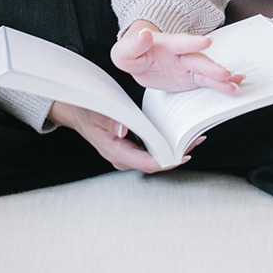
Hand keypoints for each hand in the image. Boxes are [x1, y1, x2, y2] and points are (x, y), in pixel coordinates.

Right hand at [47, 101, 202, 172]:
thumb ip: (111, 120)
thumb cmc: (86, 109)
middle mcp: (122, 157)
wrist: (76, 110)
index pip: (146, 163)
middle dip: (176, 152)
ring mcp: (126, 154)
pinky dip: (165, 142)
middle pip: (155, 161)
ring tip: (192, 136)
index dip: (167, 160)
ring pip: (154, 156)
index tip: (184, 153)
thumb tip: (123, 131)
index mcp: (115, 152)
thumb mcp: (98, 110)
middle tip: (195, 139)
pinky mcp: (130, 148)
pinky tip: (177, 133)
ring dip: (173, 147)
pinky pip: (151, 149)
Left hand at [111, 23, 244, 93]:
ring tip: (234, 81)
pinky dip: (221, 84)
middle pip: (198, 60)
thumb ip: (132, 45)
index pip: (180, 43)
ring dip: (221, 77)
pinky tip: (234, 85)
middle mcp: (181, 54)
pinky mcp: (191, 78)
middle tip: (225, 73)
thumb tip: (143, 35)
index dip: (192, 42)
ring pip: (206, 71)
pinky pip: (207, 82)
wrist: (141, 60)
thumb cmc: (133, 53)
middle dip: (212, 67)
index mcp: (166, 45)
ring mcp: (187, 66)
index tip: (206, 42)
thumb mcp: (124, 51)